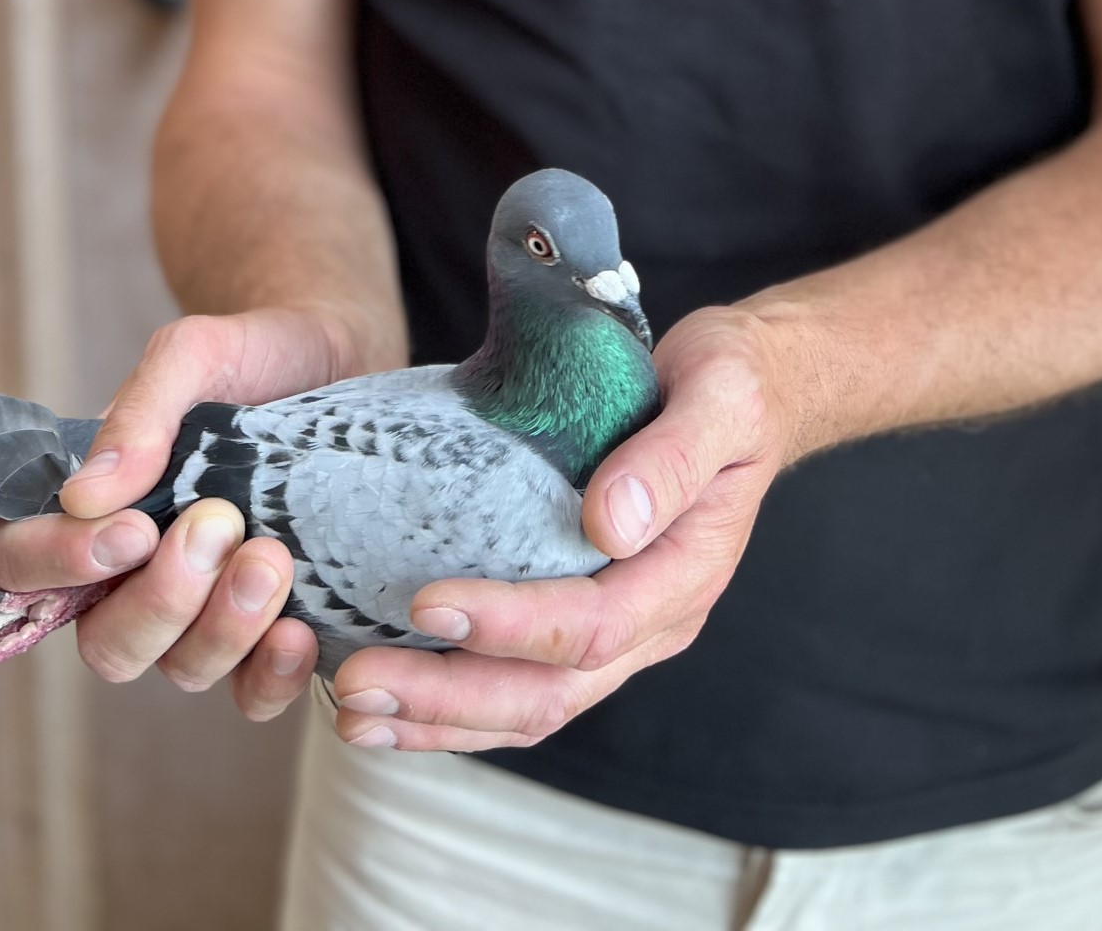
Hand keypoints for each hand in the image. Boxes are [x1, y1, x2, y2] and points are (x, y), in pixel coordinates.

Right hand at [0, 304, 356, 717]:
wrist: (344, 357)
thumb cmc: (254, 353)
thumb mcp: (194, 355)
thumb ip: (139, 413)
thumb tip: (83, 497)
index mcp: (93, 507)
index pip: (24, 563)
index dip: (60, 565)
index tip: (133, 532)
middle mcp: (134, 573)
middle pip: (104, 643)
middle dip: (160, 600)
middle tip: (218, 525)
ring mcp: (201, 609)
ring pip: (178, 669)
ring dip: (222, 629)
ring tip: (273, 558)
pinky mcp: (267, 629)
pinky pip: (250, 695)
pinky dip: (270, 677)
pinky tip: (299, 631)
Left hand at [326, 306, 791, 750]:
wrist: (749, 390)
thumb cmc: (732, 383)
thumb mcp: (720, 394)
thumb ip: (673, 457)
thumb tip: (611, 522)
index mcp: (685, 573)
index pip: (593, 626)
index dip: (510, 626)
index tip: (427, 603)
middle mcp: (653, 621)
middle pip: (550, 693)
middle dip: (449, 697)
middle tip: (358, 685)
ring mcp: (620, 629)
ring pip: (528, 707)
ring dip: (437, 718)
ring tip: (352, 710)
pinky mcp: (583, 612)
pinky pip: (518, 681)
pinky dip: (451, 698)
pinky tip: (389, 694)